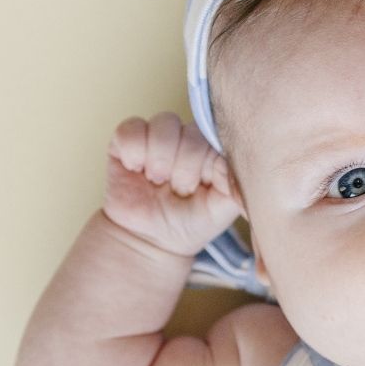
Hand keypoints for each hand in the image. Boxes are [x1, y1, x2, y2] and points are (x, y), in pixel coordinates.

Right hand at [102, 111, 242, 256]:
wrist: (152, 241)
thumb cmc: (192, 222)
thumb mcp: (224, 207)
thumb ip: (238, 182)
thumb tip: (236, 160)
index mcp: (213, 148)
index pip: (217, 136)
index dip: (207, 163)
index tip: (203, 187)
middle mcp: (188, 137)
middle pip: (192, 132)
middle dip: (185, 168)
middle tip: (179, 190)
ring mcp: (157, 135)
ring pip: (164, 124)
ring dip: (161, 158)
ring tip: (157, 181)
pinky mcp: (126, 140)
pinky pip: (131, 129)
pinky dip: (134, 152)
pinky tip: (136, 170)